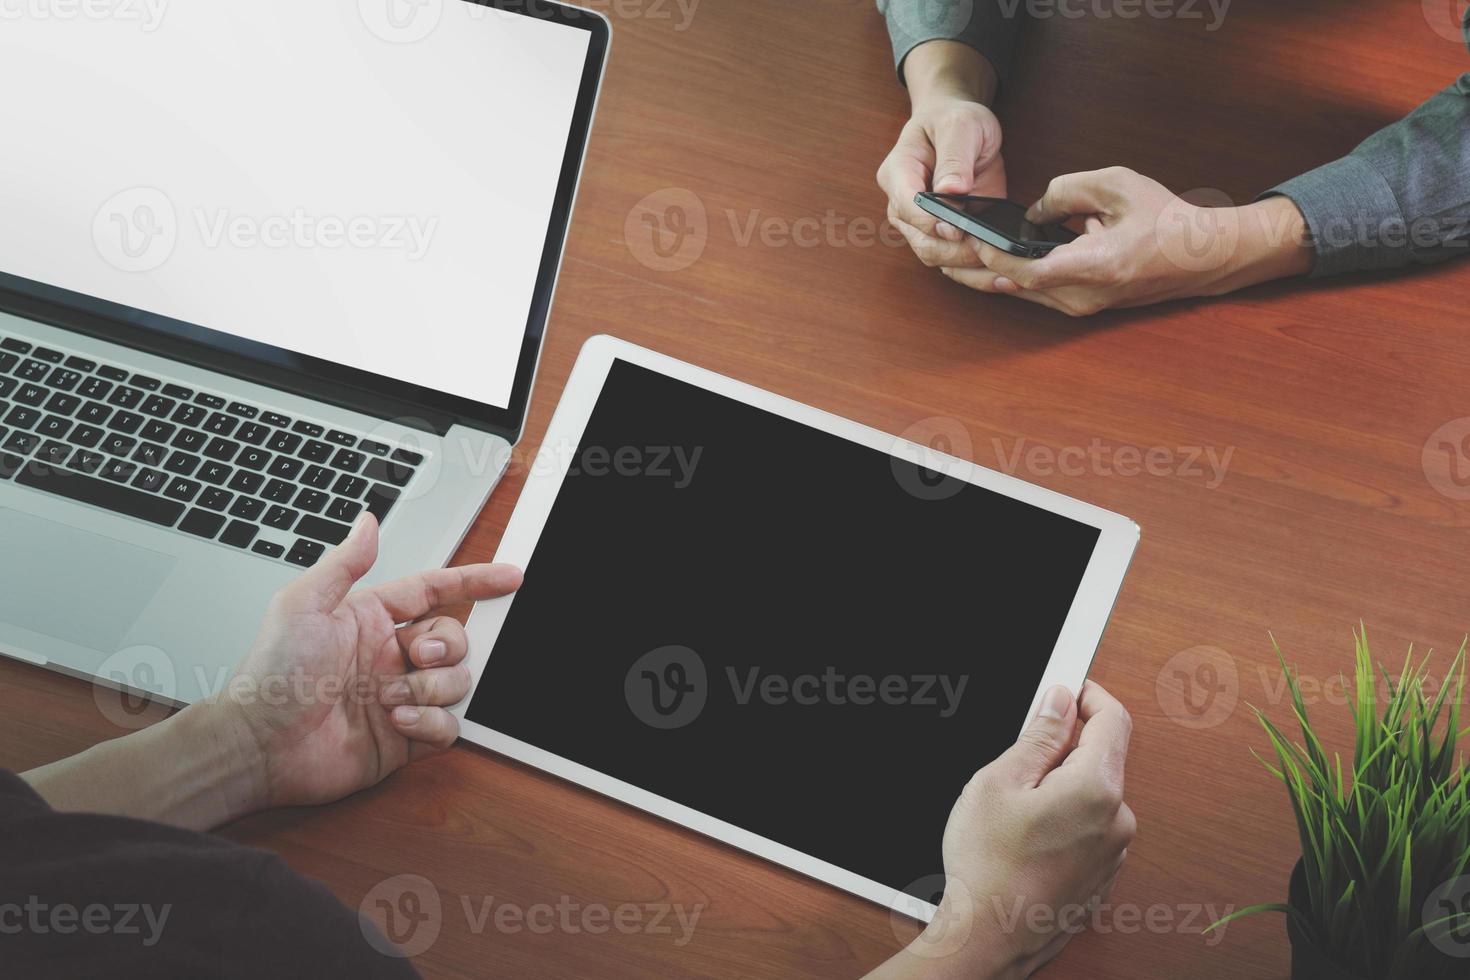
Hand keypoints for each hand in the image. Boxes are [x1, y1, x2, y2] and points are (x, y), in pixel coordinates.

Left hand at [214, 514, 521, 809]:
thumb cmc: (272, 675)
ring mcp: (402, 697)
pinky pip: (450, 726)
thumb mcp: (302, 605)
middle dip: (448, 643)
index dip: (475, 582)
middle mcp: (392, 656)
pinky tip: (398, 721)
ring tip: (390, 698)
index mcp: (374, 620)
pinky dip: (431, 722)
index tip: (511, 577)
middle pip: (457, 637)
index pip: (437, 591)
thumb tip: (368, 522)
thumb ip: (344, 562)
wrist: (260, 745)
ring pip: (458, 681)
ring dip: (432, 687)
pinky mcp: (407, 737)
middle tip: (418, 655)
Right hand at [868, 682, 1134, 979]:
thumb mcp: (999, 782)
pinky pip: (1090, 830)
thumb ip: (1038, 736)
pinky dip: (1065, 821)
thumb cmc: (988, 868)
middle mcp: (1118, 820)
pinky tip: (1026, 839)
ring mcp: (1114, 853)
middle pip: (1102, 758)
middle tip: (1019, 760)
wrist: (990, 938)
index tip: (1067, 688)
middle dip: (1065, 748)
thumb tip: (1059, 701)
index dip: (1089, 695)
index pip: (1113, 719)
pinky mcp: (1102, 876)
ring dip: (1063, 788)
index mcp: (1097, 788)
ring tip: (1015, 811)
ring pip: (1094, 796)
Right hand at [878, 41, 1005, 271]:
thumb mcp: (959, 125)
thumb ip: (954, 157)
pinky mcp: (948, 236)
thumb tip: (950, 190)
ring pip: (939, 259)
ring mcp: (924, 226)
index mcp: (898, 174)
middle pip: (923, 241)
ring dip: (970, 268)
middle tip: (990, 248)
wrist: (960, 129)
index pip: (906, 206)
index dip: (930, 220)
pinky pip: (956, 265)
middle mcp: (904, 207)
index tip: (958, 226)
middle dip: (957, 251)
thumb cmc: (953, 120)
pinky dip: (978, 273)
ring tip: (1005, 271)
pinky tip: (1004, 276)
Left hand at [944, 167, 1311, 314]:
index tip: (971, 236)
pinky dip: (1012, 278)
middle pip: (1015, 288)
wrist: (1201, 256)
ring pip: (1022, 295)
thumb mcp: (1117, 185)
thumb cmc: (1165, 218)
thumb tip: (1032, 210)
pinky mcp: (1082, 306)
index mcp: (1095, 266)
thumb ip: (1067, 190)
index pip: (1027, 270)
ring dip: (989, 276)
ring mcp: (1082, 306)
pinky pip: (1036, 294)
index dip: (994, 256)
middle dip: (977, 268)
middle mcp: (1084, 295)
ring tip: (955, 255)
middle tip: (943, 249)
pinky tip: (990, 261)